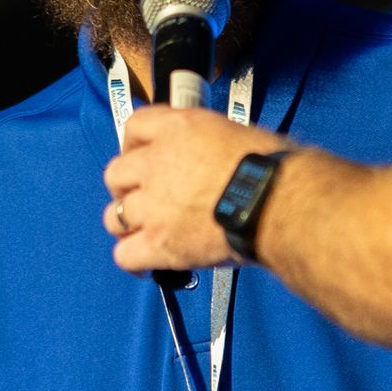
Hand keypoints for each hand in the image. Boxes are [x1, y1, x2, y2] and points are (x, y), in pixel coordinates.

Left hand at [103, 103, 288, 271]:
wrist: (278, 202)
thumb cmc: (271, 168)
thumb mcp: (235, 134)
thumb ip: (207, 144)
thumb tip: (209, 160)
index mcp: (178, 128)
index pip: (135, 126)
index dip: (135, 144)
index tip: (143, 156)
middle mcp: (155, 163)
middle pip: (115, 174)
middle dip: (126, 187)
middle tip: (147, 198)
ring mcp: (152, 205)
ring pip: (112, 217)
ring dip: (128, 224)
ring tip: (147, 233)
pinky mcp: (158, 242)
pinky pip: (124, 255)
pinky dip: (133, 261)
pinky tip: (148, 264)